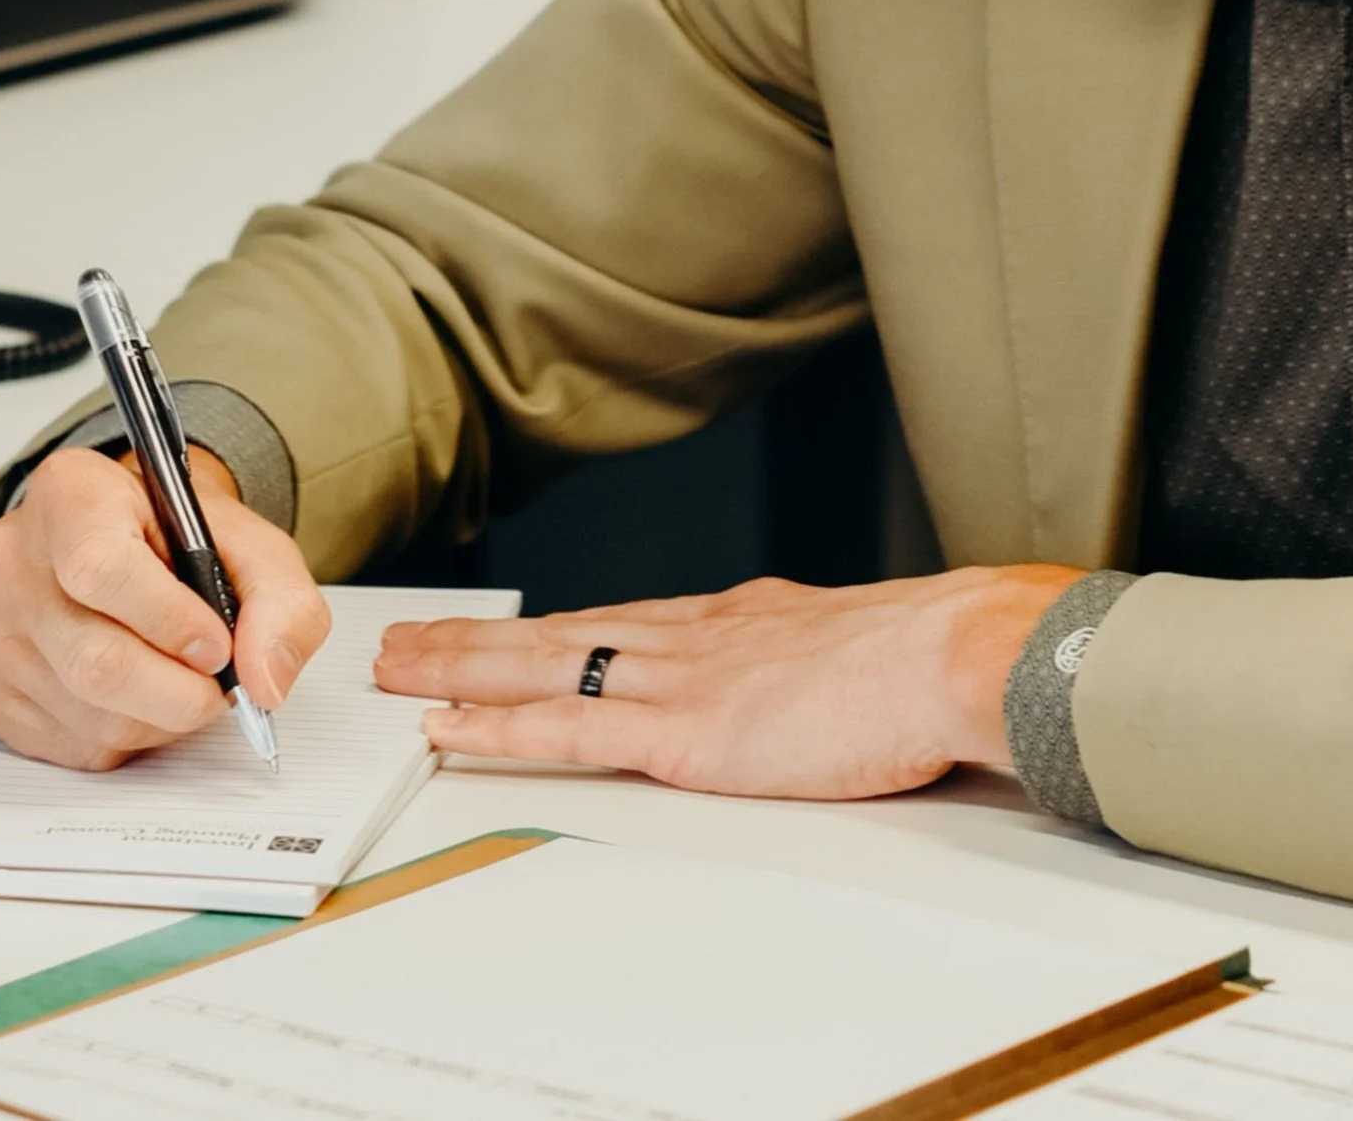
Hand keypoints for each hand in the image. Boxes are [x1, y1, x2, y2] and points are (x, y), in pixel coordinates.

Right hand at [0, 444, 330, 771]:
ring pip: (86, 712)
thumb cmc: (187, 541)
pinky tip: (145, 698)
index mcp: (71, 496)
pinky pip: (66, 744)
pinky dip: (126, 737)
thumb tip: (266, 678)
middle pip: (94, 659)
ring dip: (159, 718)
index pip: (102, 569)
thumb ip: (280, 602)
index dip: (169, 620)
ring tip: (188, 684)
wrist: (138, 544)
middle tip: (220, 686)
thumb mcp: (254, 545)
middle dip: (179, 691)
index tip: (218, 645)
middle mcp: (14, 559)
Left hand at [373, 564, 1084, 798]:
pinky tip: (448, 724)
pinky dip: (499, 723)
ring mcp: (685, 680)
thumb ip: (825, 663)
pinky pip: (567, 728)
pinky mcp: (683, 734)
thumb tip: (830, 682)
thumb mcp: (865, 646)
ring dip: (463, 666)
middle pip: (566, 630)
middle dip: (483, 636)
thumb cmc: (931, 658)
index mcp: (745, 618)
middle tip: (413, 636)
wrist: (952, 654)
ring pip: (546, 664)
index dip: (561, 625)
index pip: (628, 620)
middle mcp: (699, 636)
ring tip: (400, 667)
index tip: (514, 628)